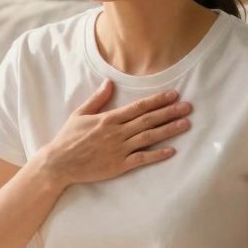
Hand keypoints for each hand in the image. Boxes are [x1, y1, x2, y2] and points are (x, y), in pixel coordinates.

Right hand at [37, 79, 191, 187]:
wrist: (59, 163)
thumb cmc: (68, 138)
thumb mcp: (80, 114)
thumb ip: (97, 99)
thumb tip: (109, 82)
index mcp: (109, 119)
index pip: (138, 107)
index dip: (158, 100)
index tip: (173, 94)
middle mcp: (117, 133)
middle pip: (148, 120)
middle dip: (169, 112)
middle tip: (188, 107)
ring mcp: (119, 150)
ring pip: (149, 137)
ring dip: (169, 130)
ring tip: (185, 124)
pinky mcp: (119, 165)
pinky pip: (141, 159)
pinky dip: (157, 154)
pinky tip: (171, 150)